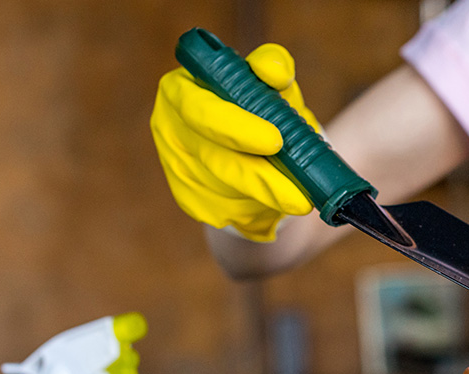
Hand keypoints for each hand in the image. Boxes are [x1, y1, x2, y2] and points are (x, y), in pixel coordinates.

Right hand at [151, 43, 317, 241]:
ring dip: (263, 199)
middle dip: (259, 177)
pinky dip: (254, 211)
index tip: (275, 141)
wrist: (256, 147)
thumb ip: (272, 67)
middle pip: (213, 158)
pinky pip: (222, 210)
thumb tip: (271, 70)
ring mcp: (174, 166)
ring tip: (300, 201)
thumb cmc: (261, 107)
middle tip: (299, 195)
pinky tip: (275, 207)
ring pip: (222, 189)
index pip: (201, 110)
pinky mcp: (187, 198)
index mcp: (180, 89)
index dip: (236, 127)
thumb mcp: (270, 83)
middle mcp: (169, 127)